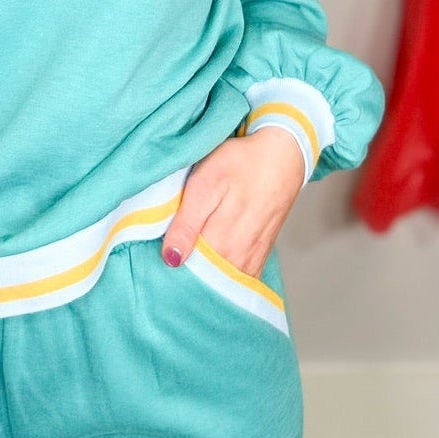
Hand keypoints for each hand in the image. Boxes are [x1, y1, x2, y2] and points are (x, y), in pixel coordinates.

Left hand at [160, 127, 306, 277]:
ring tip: (187, 256)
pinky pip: (236, 278)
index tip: (156, 257)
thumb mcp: (205, 184)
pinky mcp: (259, 258)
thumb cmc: (240, 164)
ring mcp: (251, 261)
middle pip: (203, 280)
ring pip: (219, 281)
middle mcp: (238, 259)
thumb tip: (172, 260)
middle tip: (168, 255)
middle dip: (183, 275)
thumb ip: (187, 224)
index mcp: (221, 242)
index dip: (168, 268)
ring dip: (202, 275)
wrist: (282, 157)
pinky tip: (209, 260)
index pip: (186, 272)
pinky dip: (221, 275)